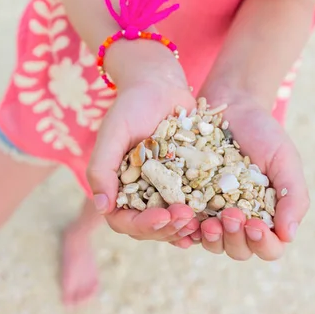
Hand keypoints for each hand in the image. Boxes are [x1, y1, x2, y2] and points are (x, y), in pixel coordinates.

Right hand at [87, 71, 200, 248]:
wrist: (160, 85)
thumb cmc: (131, 106)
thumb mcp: (114, 134)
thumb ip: (103, 169)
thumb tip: (101, 207)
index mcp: (116, 187)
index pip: (124, 220)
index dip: (143, 225)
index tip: (163, 216)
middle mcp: (138, 195)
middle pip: (150, 228)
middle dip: (168, 228)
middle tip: (187, 217)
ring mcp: (162, 191)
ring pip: (171, 223)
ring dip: (185, 227)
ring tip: (200, 222)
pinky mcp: (185, 184)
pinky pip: (192, 208)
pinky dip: (200, 217)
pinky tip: (213, 218)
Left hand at [193, 88, 309, 260]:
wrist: (232, 108)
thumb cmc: (264, 135)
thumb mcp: (285, 161)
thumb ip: (293, 197)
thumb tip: (288, 236)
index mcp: (267, 217)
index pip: (269, 248)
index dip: (263, 244)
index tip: (256, 225)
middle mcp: (239, 222)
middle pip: (238, 251)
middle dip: (235, 239)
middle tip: (230, 216)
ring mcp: (211, 214)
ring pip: (212, 243)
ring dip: (212, 238)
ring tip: (209, 221)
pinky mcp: (188, 202)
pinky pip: (185, 225)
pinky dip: (186, 228)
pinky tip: (185, 218)